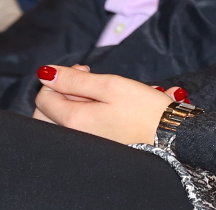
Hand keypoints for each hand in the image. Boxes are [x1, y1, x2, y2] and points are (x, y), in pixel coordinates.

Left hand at [32, 64, 175, 144]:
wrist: (171, 136)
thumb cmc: (144, 110)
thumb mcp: (111, 85)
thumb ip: (75, 80)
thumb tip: (45, 73)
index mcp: (74, 121)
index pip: (44, 96)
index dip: (59, 77)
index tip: (84, 69)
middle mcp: (74, 137)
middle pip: (46, 112)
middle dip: (61, 90)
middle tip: (88, 77)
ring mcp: (84, 145)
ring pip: (60, 122)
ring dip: (71, 102)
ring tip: (97, 92)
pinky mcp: (95, 147)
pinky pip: (76, 130)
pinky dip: (82, 114)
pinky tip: (103, 106)